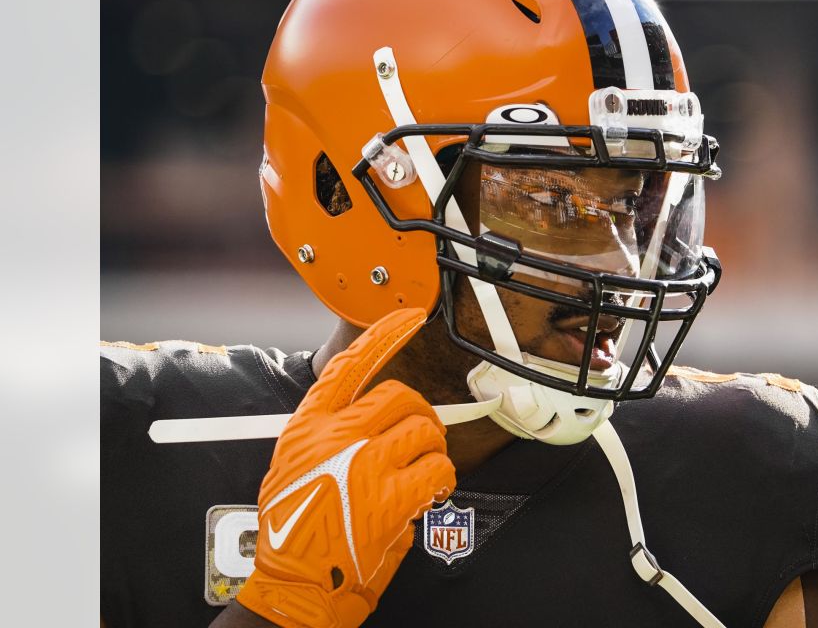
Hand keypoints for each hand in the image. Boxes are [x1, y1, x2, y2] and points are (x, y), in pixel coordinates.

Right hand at [236, 308, 454, 627]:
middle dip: (419, 416)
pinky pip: (438, 468)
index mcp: (309, 428)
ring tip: (420, 474)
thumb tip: (368, 422)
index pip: (349, 367)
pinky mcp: (392, 496)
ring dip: (431, 451)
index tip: (406, 317)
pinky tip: (429, 492)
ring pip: (424, 430)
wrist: (298, 584)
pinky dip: (441, 479)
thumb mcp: (292, 469)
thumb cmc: (296, 534)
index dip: (382, 336)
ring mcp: (366, 464)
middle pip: (400, 397)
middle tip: (420, 439)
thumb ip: (327, 437)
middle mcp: (337, 438)